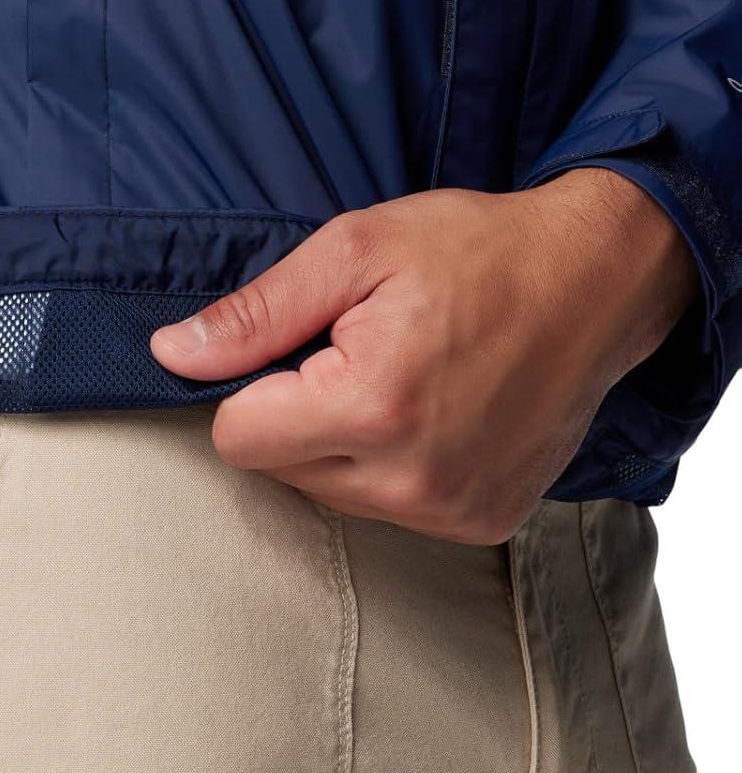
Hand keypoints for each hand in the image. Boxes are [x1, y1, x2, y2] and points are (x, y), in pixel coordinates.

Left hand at [151, 169, 697, 541]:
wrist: (599, 279)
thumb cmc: (477, 250)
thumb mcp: (354, 250)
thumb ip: (256, 313)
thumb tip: (173, 354)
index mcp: (370, 407)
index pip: (236, 439)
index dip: (246, 387)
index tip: (295, 347)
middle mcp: (412, 479)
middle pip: (279, 469)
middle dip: (294, 412)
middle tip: (353, 350)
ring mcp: (452, 511)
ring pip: (329, 493)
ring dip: (339, 443)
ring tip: (398, 376)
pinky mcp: (481, 522)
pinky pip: (389, 507)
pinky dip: (389, 466)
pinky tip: (429, 411)